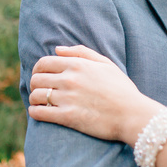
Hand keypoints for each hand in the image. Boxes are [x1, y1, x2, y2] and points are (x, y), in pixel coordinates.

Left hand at [29, 45, 162, 144]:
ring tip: (40, 103)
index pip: (43, 62)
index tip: (40, 76)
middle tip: (39, 90)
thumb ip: (81, 52)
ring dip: (34, 99)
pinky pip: (39, 113)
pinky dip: (34, 112)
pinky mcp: (67, 117)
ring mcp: (67, 98)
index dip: (37, 69)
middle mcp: (69, 79)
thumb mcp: (106, 64)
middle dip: (34, 84)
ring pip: (36, 95)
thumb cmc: (121, 89)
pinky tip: (39, 113)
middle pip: (36, 79)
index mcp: (77, 65)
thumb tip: (57, 49)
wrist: (132, 114)